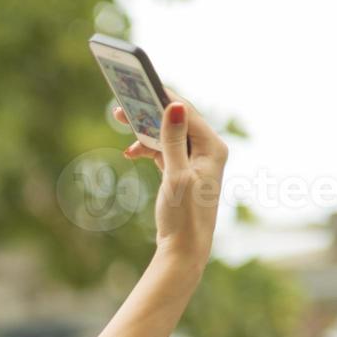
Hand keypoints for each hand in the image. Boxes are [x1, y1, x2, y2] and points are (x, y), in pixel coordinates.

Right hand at [116, 90, 228, 272]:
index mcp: (213, 148)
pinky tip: (131, 153)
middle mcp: (208, 150)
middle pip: (176, 120)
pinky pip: (164, 150)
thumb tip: (174, 106)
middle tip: (122, 108)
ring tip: (122, 126)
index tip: (140, 85)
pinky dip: (147, 148)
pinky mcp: (183, 171)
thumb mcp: (176, 176)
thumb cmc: (184, 217)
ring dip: (145, 131)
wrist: (184, 250)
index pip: (186, 112)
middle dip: (149, 113)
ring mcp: (196, 161)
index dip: (162, 98)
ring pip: (168, 134)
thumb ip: (174, 140)